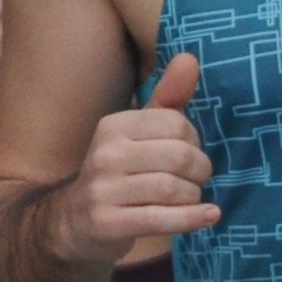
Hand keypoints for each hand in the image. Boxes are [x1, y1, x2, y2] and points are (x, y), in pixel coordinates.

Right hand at [54, 52, 220, 255]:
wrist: (73, 222)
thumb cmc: (119, 173)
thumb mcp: (139, 133)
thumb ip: (167, 98)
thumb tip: (190, 58)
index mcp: (114, 125)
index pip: (177, 124)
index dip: (195, 141)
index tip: (188, 154)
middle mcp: (105, 154)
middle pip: (179, 157)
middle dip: (200, 171)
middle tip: (196, 179)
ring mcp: (103, 190)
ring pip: (173, 190)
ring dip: (193, 197)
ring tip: (190, 198)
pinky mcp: (106, 223)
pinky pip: (161, 219)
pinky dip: (192, 218)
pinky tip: (209, 216)